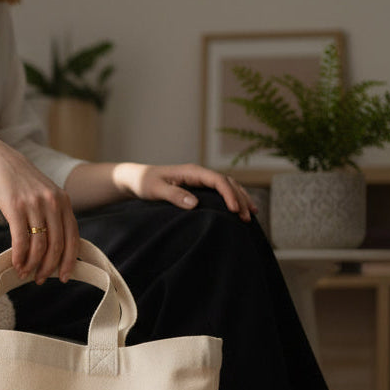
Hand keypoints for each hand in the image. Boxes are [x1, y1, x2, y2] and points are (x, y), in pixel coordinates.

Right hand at [0, 137, 79, 283]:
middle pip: (56, 245)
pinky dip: (19, 256)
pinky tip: (16, 264)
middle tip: (40, 279)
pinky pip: (20, 240)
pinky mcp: (15, 207)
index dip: (69, 260)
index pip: (73, 237)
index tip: (63, 276)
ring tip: (25, 274)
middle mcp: (52, 202)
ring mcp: (34, 204)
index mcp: (63, 201)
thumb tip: (55, 249)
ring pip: (39, 245)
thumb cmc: (19, 182)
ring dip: (32, 265)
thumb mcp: (44, 194)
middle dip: (48, 267)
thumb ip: (53, 215)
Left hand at [115, 163, 257, 220]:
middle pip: (227, 183)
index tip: (234, 210)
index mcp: (192, 172)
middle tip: (247, 217)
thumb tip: (194, 203)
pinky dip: (232, 199)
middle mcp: (199, 174)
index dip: (229, 194)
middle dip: (240, 199)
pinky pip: (220, 192)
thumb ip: (174, 195)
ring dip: (240, 198)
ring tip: (251, 214)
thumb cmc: (145, 183)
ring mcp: (200, 180)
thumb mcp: (156, 190)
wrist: (137, 179)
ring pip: (227, 186)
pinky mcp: (199, 188)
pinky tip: (239, 210)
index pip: (218, 180)